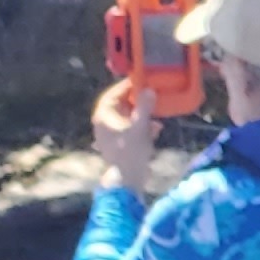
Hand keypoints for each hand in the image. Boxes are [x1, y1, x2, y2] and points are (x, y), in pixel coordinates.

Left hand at [90, 80, 162, 196]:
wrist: (128, 179)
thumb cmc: (131, 151)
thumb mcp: (140, 126)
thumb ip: (144, 107)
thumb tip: (148, 90)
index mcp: (103, 117)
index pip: (112, 95)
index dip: (126, 86)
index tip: (140, 80)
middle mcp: (103, 124)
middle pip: (121, 106)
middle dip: (138, 102)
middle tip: (152, 96)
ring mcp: (110, 135)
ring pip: (127, 118)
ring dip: (143, 116)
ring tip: (157, 116)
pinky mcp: (118, 145)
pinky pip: (130, 130)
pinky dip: (142, 128)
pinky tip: (155, 130)